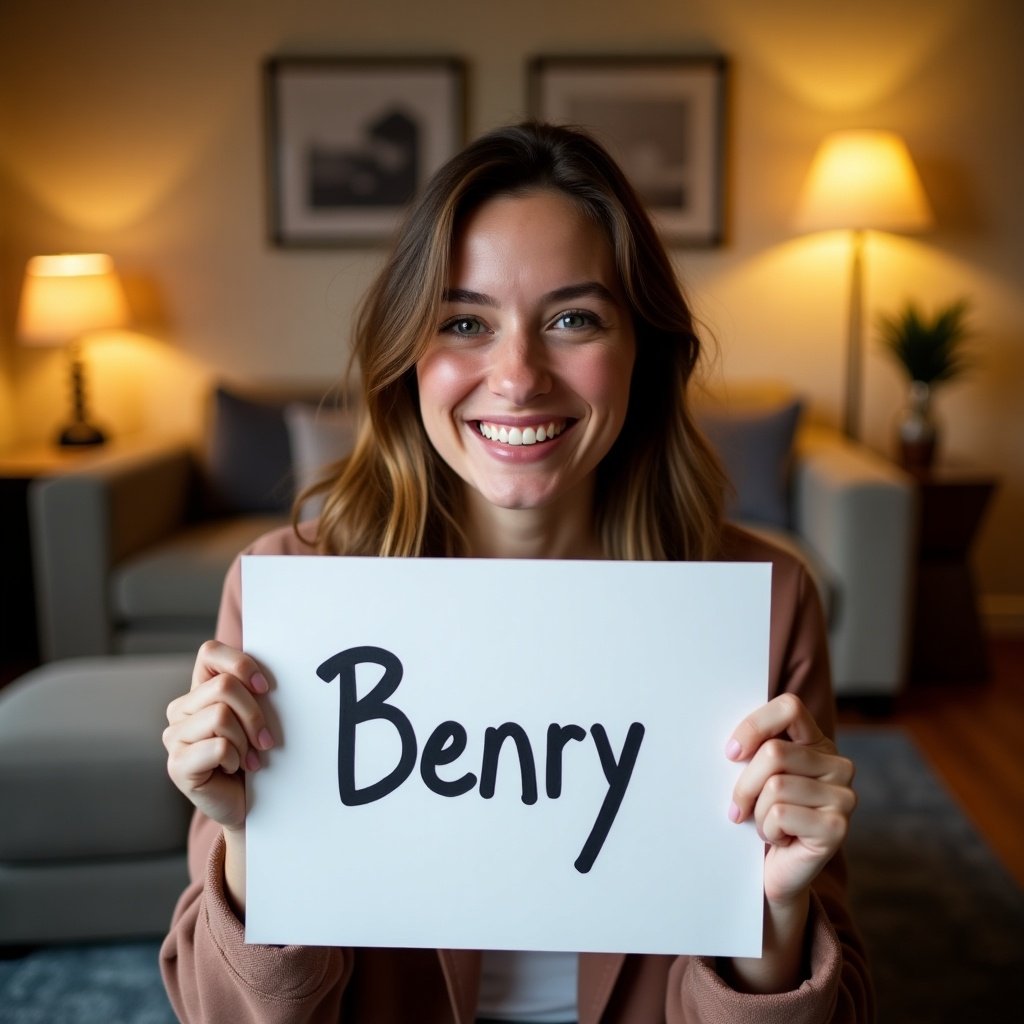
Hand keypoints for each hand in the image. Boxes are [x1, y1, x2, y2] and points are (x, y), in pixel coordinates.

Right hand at [163, 640, 274, 831]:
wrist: (251, 802)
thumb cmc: (257, 754)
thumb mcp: (258, 715)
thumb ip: (254, 690)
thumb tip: (268, 675)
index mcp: (200, 689)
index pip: (209, 652)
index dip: (241, 664)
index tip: (265, 688)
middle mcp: (180, 709)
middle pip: (223, 686)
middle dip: (254, 713)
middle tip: (264, 739)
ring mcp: (174, 737)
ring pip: (220, 715)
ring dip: (245, 740)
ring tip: (248, 758)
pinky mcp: (176, 765)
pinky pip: (218, 747)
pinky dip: (236, 758)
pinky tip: (234, 769)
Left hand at [727, 693, 855, 906]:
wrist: (776, 871)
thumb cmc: (762, 816)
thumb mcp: (756, 775)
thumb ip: (753, 749)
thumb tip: (732, 743)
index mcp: (818, 743)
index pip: (789, 708)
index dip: (754, 725)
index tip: (731, 752)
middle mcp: (838, 765)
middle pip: (773, 752)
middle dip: (744, 784)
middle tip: (741, 807)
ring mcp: (844, 797)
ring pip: (774, 785)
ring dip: (757, 812)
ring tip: (767, 825)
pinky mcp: (837, 827)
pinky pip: (780, 814)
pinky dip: (767, 830)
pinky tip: (780, 840)